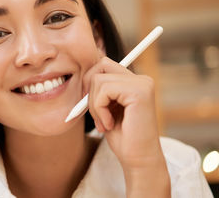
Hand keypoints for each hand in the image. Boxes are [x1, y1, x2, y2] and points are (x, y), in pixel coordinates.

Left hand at [84, 57, 169, 196]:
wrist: (138, 159)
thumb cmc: (122, 136)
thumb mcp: (106, 107)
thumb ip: (100, 89)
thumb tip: (82, 72)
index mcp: (135, 81)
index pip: (103, 64)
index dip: (90, 82)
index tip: (89, 104)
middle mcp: (141, 79)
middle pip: (100, 66)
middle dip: (89, 90)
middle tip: (96, 114)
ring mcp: (142, 84)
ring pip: (99, 80)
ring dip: (94, 105)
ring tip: (104, 123)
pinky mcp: (139, 92)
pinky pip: (104, 90)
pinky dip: (99, 109)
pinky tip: (109, 124)